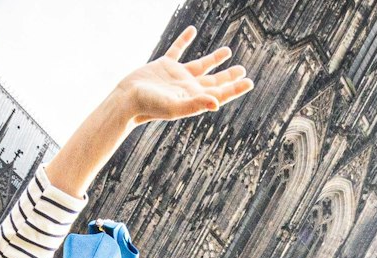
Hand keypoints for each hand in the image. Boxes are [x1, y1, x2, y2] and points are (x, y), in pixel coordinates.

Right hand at [108, 27, 251, 125]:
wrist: (126, 99)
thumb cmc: (149, 106)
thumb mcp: (174, 107)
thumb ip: (196, 104)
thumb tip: (217, 103)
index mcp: (194, 98)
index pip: (220, 93)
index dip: (235, 88)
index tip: (249, 82)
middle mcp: (188, 87)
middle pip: (214, 80)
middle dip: (229, 76)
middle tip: (242, 70)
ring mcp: (176, 76)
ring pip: (200, 65)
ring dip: (214, 58)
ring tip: (228, 51)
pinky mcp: (164, 65)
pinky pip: (177, 49)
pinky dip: (184, 39)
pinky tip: (192, 30)